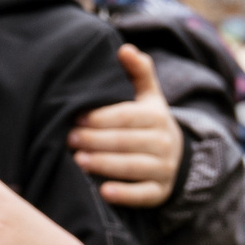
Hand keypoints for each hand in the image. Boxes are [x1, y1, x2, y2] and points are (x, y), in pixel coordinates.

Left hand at [67, 45, 181, 208]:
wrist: (175, 155)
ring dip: (104, 164)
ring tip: (78, 161)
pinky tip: (103, 192)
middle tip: (69, 139)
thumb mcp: (147, 95)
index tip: (76, 117)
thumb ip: (138, 71)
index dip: (100, 117)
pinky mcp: (159, 192)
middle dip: (95, 140)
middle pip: (125, 141)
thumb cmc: (148, 121)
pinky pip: (142, 195)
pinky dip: (124, 194)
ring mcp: (163, 169)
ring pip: (132, 167)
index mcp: (156, 116)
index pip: (126, 116)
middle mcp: (164, 142)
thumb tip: (125, 49)